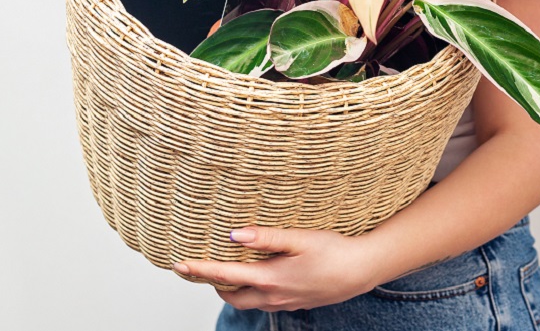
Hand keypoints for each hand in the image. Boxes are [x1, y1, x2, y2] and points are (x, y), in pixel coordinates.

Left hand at [173, 226, 378, 310]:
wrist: (360, 272)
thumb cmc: (333, 251)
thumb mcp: (300, 238)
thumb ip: (266, 237)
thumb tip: (234, 235)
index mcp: (269, 278)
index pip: (225, 276)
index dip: (200, 270)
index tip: (179, 265)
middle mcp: (271, 296)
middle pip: (230, 295)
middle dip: (212, 283)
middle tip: (201, 265)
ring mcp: (283, 303)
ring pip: (246, 301)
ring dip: (232, 288)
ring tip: (228, 268)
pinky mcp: (293, 303)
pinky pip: (263, 302)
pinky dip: (251, 290)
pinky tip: (261, 274)